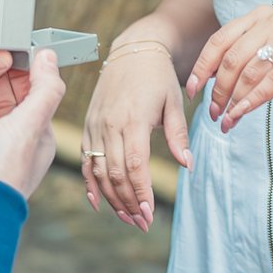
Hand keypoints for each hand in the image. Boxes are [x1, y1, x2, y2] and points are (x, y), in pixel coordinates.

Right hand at [81, 40, 190, 232]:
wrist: (132, 49)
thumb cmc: (157, 75)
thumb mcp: (173, 101)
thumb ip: (177, 134)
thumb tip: (187, 165)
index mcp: (132, 119)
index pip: (133, 164)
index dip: (140, 192)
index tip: (149, 213)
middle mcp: (109, 124)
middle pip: (114, 173)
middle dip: (128, 202)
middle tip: (142, 223)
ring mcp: (95, 125)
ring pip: (98, 171)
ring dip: (112, 198)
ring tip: (128, 218)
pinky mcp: (88, 125)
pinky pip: (85, 160)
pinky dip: (90, 183)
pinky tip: (99, 203)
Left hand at [185, 6, 272, 132]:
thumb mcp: (271, 51)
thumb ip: (244, 57)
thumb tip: (208, 79)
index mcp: (260, 16)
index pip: (220, 40)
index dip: (202, 67)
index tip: (191, 90)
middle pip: (232, 58)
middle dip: (218, 89)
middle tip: (212, 113)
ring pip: (250, 72)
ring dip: (233, 100)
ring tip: (226, 120)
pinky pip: (271, 82)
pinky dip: (252, 101)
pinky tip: (242, 114)